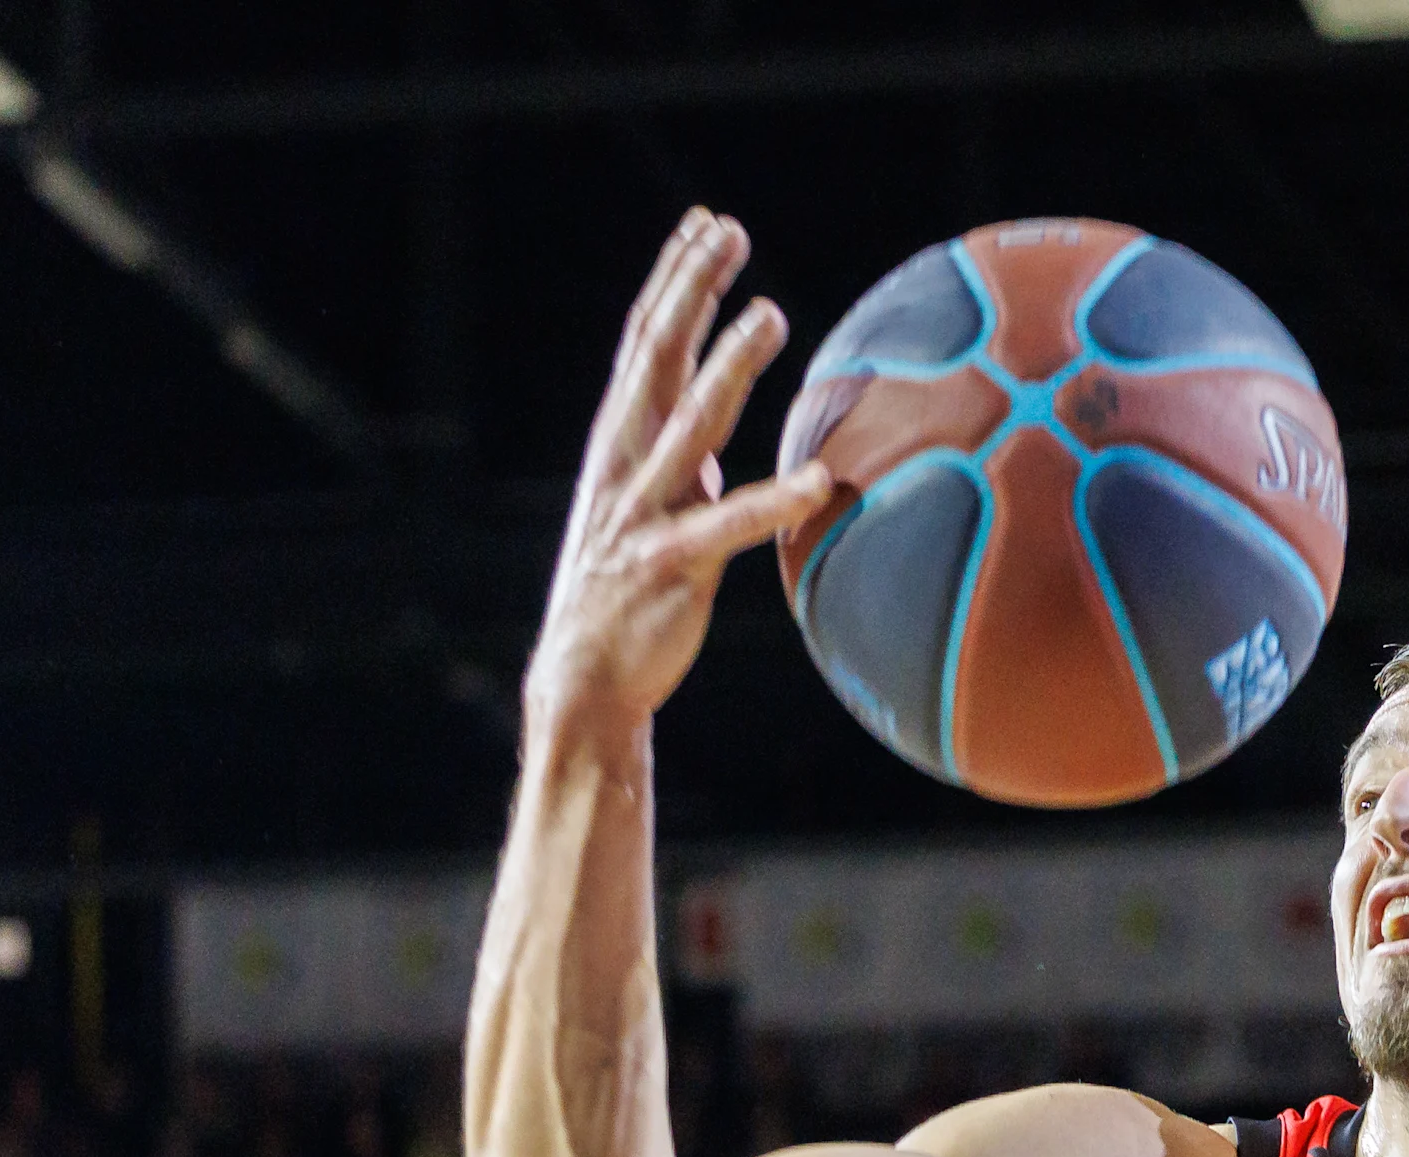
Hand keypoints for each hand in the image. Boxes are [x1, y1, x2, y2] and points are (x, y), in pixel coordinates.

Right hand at [525, 208, 830, 733]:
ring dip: (729, 366)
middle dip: (691, 290)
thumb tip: (711, 412)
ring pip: (688, 423)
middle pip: (657, 358)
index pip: (648, 344)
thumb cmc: (628, 591)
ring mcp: (645, 512)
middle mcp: (625, 465)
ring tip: (773, 313)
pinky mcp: (672, 568)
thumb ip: (683, 457)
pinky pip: (730, 528)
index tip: (705, 225)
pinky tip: (824, 482)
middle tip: (729, 230)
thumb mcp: (653, 505)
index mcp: (621, 443)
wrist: (584, 679)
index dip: (676, 283)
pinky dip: (776, 502)